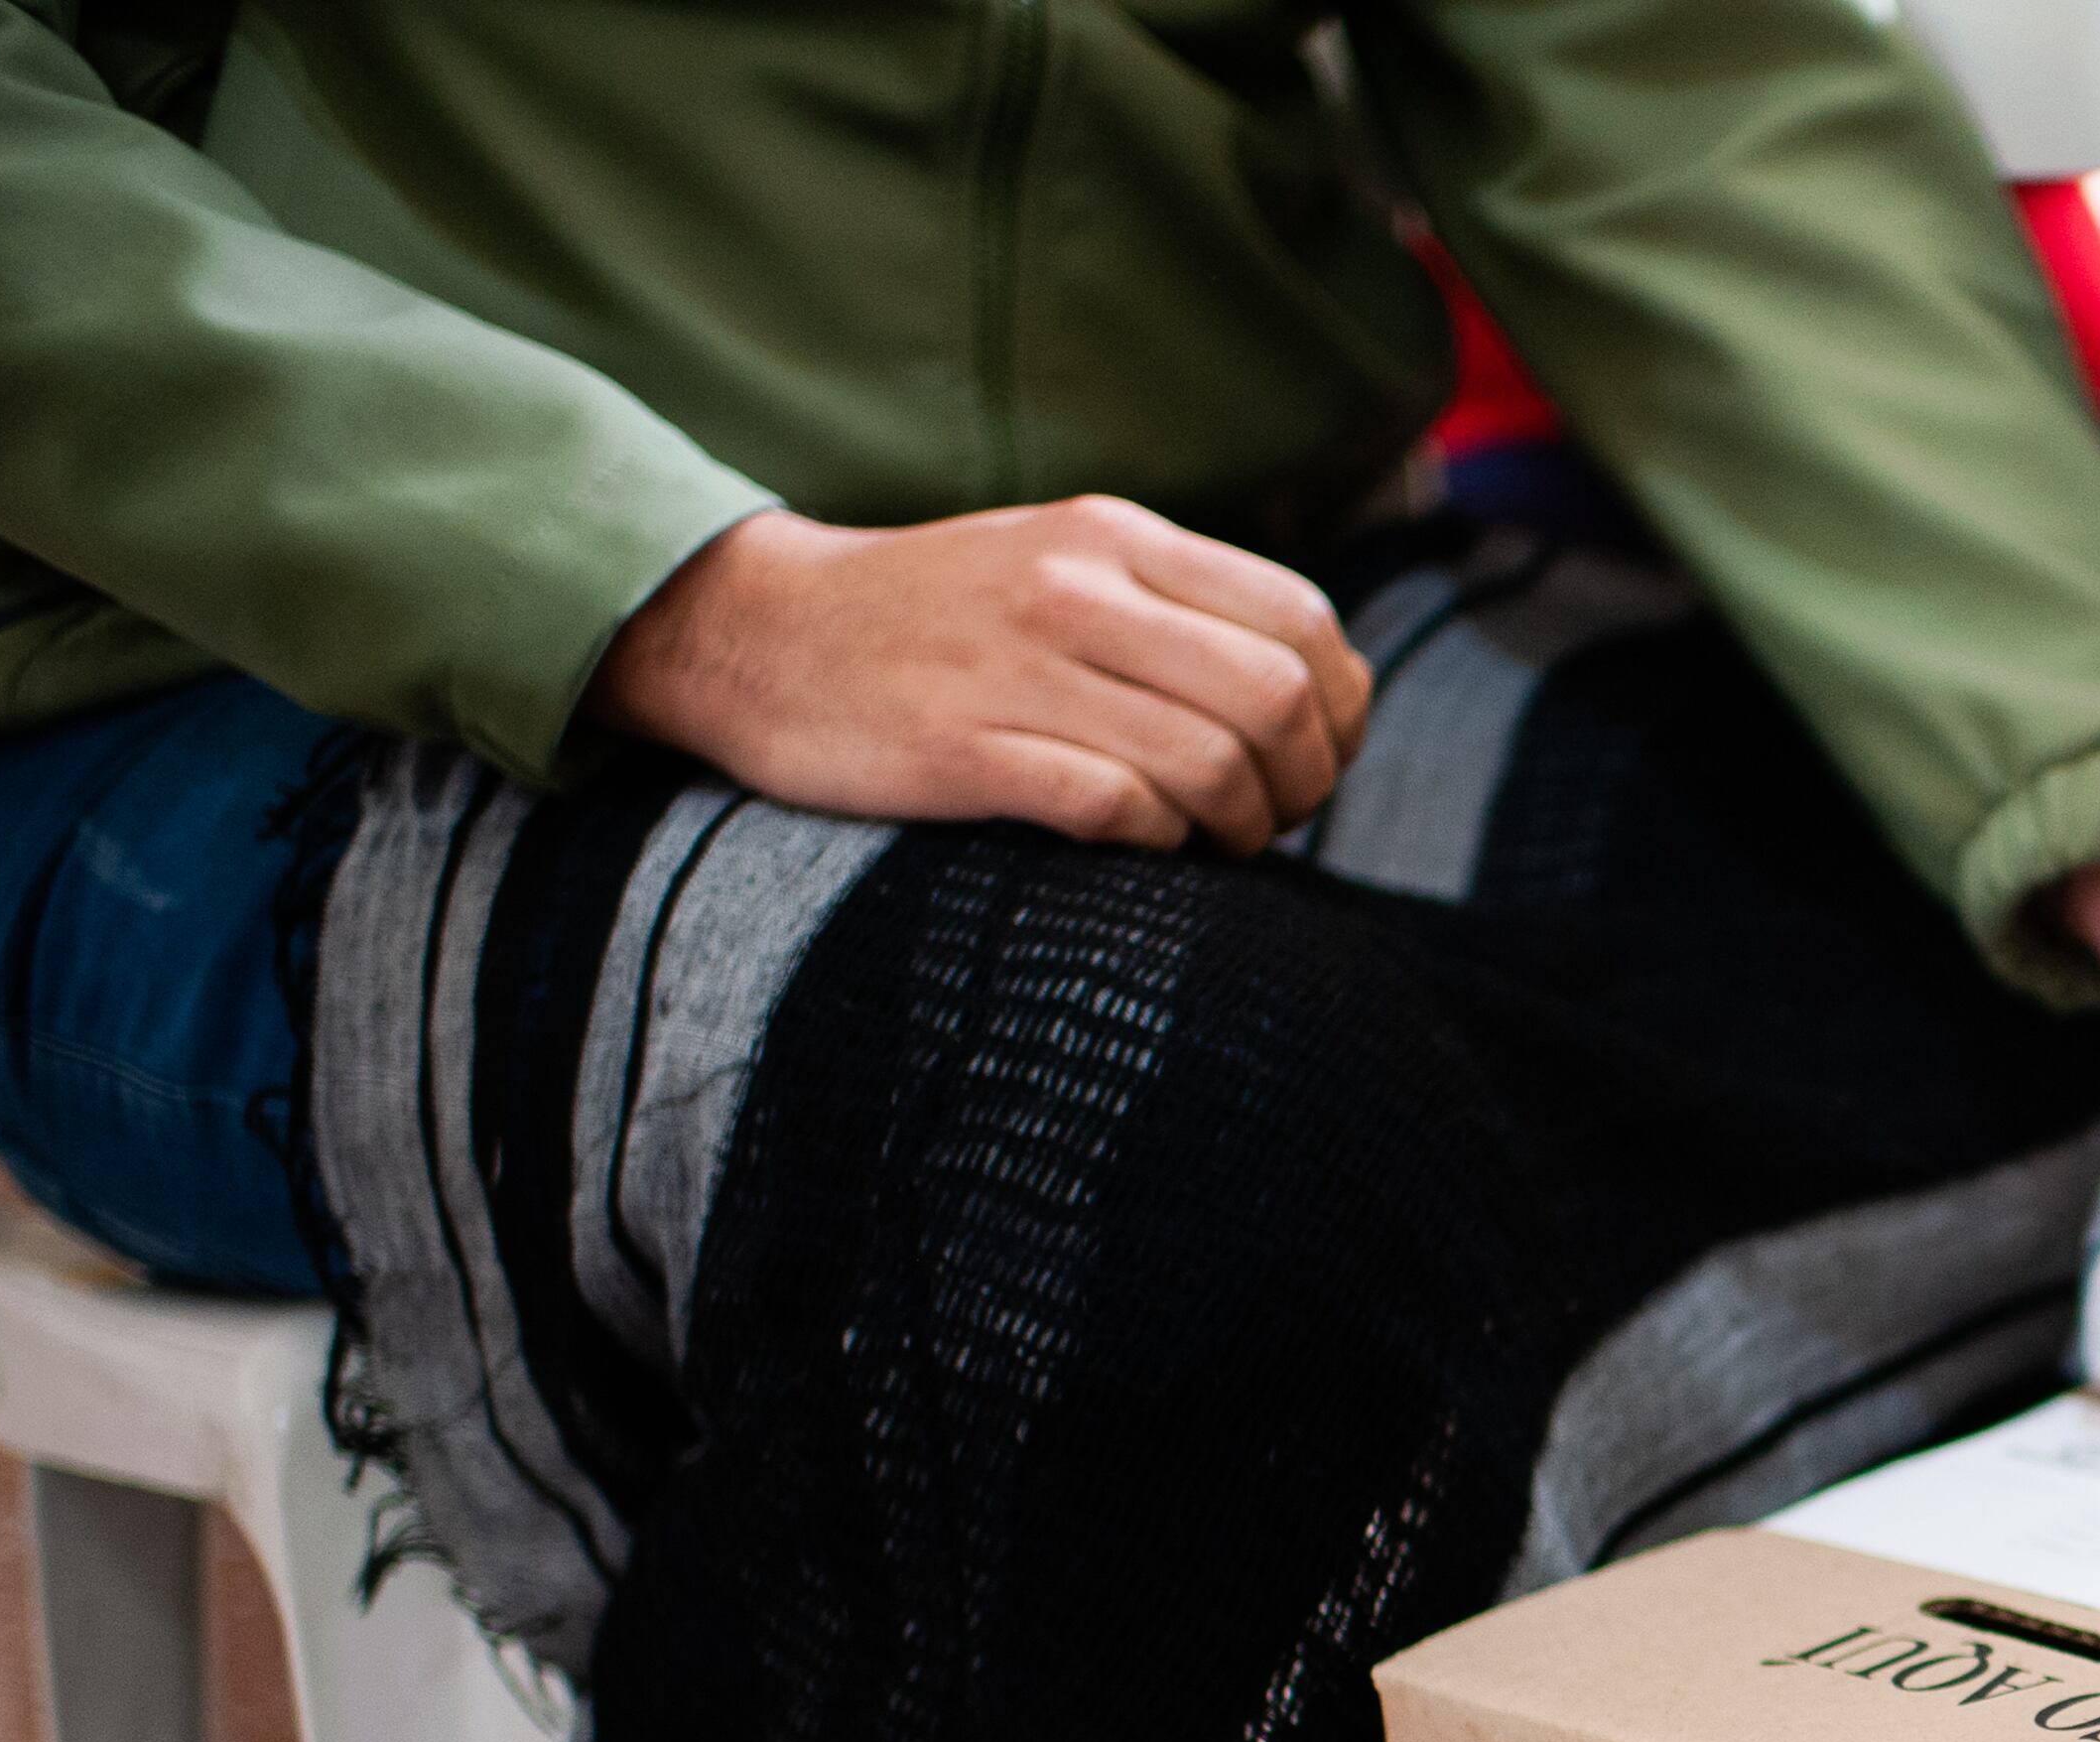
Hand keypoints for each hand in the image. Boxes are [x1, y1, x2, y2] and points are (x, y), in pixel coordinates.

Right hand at [585, 501, 1375, 852]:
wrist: (757, 631)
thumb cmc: (938, 618)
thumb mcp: (1065, 563)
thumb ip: (1180, 604)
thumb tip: (1319, 686)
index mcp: (1115, 539)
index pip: (1302, 620)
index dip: (1342, 709)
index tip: (1318, 756)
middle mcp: (1074, 590)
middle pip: (1276, 697)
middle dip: (1305, 781)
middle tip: (1274, 819)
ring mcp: (1015, 669)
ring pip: (1208, 761)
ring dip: (1237, 827)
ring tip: (1214, 844)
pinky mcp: (959, 750)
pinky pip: (1115, 809)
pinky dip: (1155, 842)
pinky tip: (1139, 845)